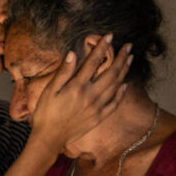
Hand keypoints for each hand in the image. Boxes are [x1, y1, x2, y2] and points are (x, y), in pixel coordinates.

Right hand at [28, 35, 131, 153]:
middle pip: (111, 72)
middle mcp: (91, 96)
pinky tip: (124, 84)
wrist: (50, 138)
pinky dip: (121, 92)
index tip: (110, 36)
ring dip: (124, 71)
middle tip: (128, 46)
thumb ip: (63, 72)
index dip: (102, 47)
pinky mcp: (99, 117)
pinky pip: (115, 103)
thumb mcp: (49, 91)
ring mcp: (97, 107)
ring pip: (116, 85)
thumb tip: (73, 54)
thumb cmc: (45, 114)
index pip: (93, 62)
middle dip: (121, 58)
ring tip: (130, 59)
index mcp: (78, 87)